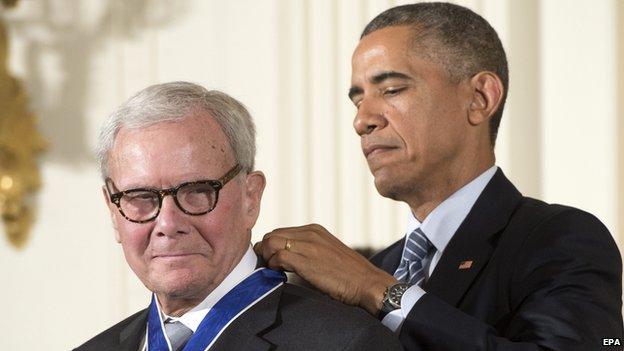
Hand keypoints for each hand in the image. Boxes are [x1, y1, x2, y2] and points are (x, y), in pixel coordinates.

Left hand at [254, 224, 396, 314]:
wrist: (367, 283)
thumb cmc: (348, 274)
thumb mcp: (327, 253)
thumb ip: (308, 250)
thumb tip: (286, 259)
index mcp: (315, 230)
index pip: (280, 231)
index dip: (271, 246)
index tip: (270, 259)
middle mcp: (310, 233)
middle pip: (272, 235)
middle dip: (265, 251)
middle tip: (268, 266)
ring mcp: (308, 245)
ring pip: (272, 242)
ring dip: (267, 258)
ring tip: (274, 270)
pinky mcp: (306, 260)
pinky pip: (278, 257)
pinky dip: (274, 266)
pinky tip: (280, 275)